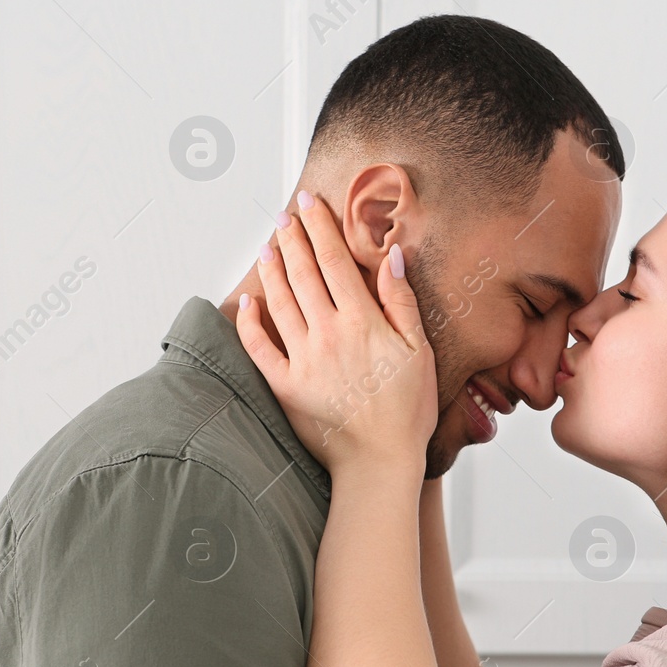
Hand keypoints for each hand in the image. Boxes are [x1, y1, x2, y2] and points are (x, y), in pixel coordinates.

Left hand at [235, 192, 436, 471]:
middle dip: (293, 239)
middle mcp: (328, 335)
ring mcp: (303, 360)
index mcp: (362, 323)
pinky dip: (250, 323)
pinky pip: (259, 348)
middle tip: (285, 215)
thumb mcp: (419, 352)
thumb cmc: (406, 411)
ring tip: (269, 246)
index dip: (321, 228)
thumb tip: (391, 258)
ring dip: (272, 270)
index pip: (336, 262)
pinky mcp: (285, 386)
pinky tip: (247, 302)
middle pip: (304, 274)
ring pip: (280, 302)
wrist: (380, 462)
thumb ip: (402, 302)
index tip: (311, 205)